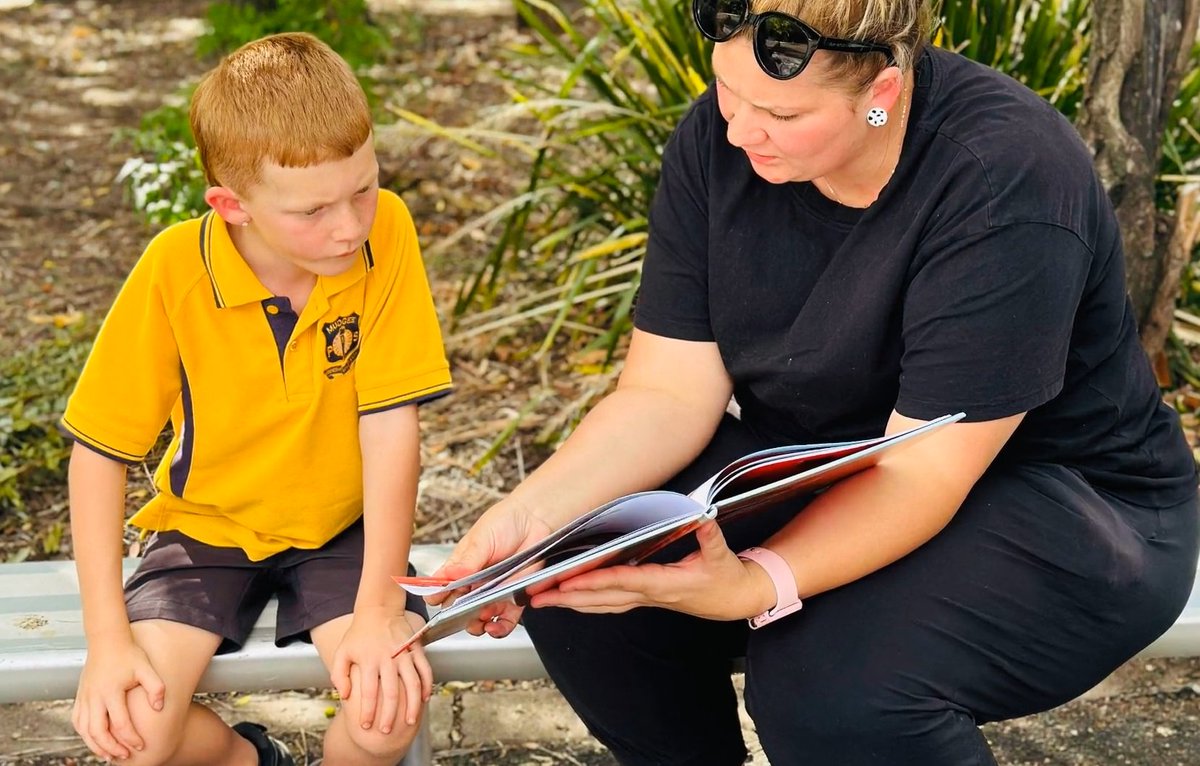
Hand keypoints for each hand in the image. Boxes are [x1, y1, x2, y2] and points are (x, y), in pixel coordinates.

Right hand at [72, 633, 165, 761]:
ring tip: (109, 755)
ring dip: (95, 745)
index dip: (130, 738)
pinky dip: (85, 734)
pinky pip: (78, 721)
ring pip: (85, 730)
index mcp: (111, 690)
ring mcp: (85, 697)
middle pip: (98, 731)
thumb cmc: (129, 654)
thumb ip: (156, 687)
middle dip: (111, 747)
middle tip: (125, 756)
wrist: (107, 640)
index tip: (141, 745)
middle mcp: (95, 696)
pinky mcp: (80, 696)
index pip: (120, 723)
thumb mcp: (146, 668)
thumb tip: (159, 707)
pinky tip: (95, 740)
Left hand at [331, 608, 432, 732]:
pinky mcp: (416, 649)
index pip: (368, 692)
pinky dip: (426, 685)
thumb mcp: (342, 651)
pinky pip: (425, 670)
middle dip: (389, 715)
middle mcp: (388, 658)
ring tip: (411, 721)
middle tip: (386, 730)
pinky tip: (425, 698)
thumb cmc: (359, 633)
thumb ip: (339, 675)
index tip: (365, 725)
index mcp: (369, 660)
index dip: (367, 711)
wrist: (379, 609)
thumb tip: (343, 695)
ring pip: (412, 684)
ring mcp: (404, 654)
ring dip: (412, 705)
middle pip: (391, 693)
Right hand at [428, 498, 554, 638]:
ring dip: (479, 624)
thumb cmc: (505, 522)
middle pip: (459, 610)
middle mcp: (475, 582)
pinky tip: (497, 624)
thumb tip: (448, 575)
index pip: (442, 588)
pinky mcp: (514, 596)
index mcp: (461, 567)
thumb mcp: (481, 539)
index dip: (438, 598)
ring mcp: (494, 591)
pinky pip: (506, 619)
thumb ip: (466, 560)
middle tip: (464, 612)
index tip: (438, 602)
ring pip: (480, 618)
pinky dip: (502, 626)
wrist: (535, 519)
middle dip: (459, 617)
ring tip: (483, 619)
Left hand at [529, 520, 775, 620]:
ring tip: (540, 601)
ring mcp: (644, 600)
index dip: (596, 582)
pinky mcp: (643, 600)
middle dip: (568, 597)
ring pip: (601, 604)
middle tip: (537, 595)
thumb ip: (709, 535)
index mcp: (666, 584)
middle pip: (603, 597)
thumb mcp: (722, 554)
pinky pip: (608, 603)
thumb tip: (700, 516)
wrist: (736, 600)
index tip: (569, 582)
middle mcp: (650, 595)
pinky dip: (584, 603)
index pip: (624, 582)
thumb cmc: (726, 578)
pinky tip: (565, 600)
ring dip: (570, 603)